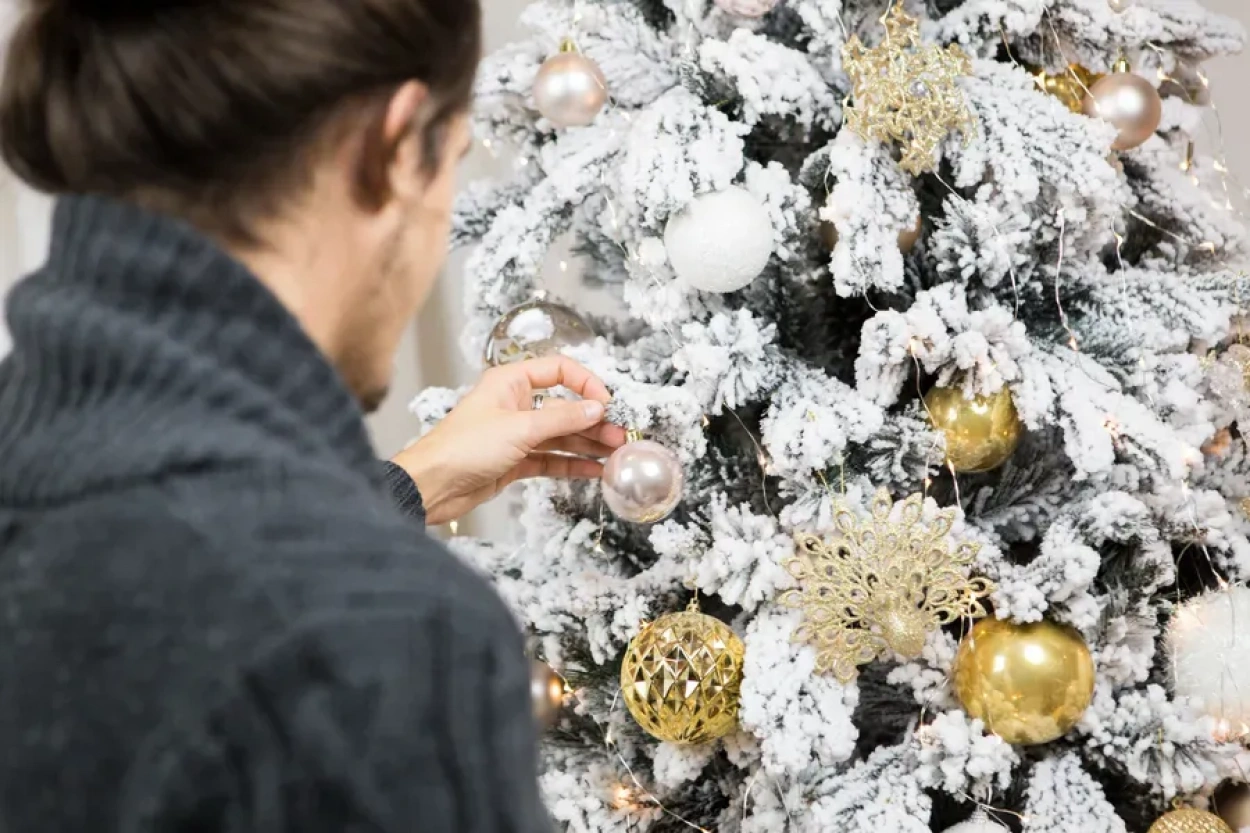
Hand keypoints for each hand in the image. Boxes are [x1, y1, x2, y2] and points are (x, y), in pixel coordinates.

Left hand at [393, 356, 627, 525]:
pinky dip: (571, 464)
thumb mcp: (519, 428)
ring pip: (560, 435)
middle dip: (592, 421)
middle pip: (564, 407)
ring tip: (614, 454)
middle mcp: (515, 405)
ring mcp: (516, 434)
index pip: (558, 371)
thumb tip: (596, 409)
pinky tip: (593, 470)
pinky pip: (550, 459)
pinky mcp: (514, 461)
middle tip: (618, 436)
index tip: (605, 403)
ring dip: (586, 444)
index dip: (585, 384)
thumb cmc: (463, 448)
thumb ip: (561, 418)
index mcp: (510, 382)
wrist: (432, 486)